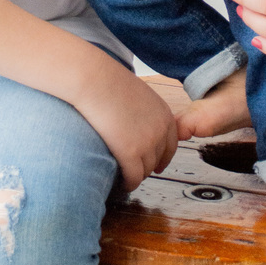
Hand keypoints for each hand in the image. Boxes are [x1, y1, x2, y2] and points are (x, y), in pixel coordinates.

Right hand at [75, 62, 178, 189]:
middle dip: (147, 167)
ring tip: (124, 176)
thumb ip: (145, 112)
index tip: (156, 166)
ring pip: (145, 171)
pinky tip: (120, 184)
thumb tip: (137, 124)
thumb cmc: (108, 82)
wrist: (95, 81)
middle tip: (134, 171)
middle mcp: (161, 131)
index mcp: (165, 115)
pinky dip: (128, 183)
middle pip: (158, 160)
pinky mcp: (130, 153)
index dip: (162, 158)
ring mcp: (147, 143)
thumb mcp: (138, 95)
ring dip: (135, 175)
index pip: (171, 145)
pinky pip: (133, 177)